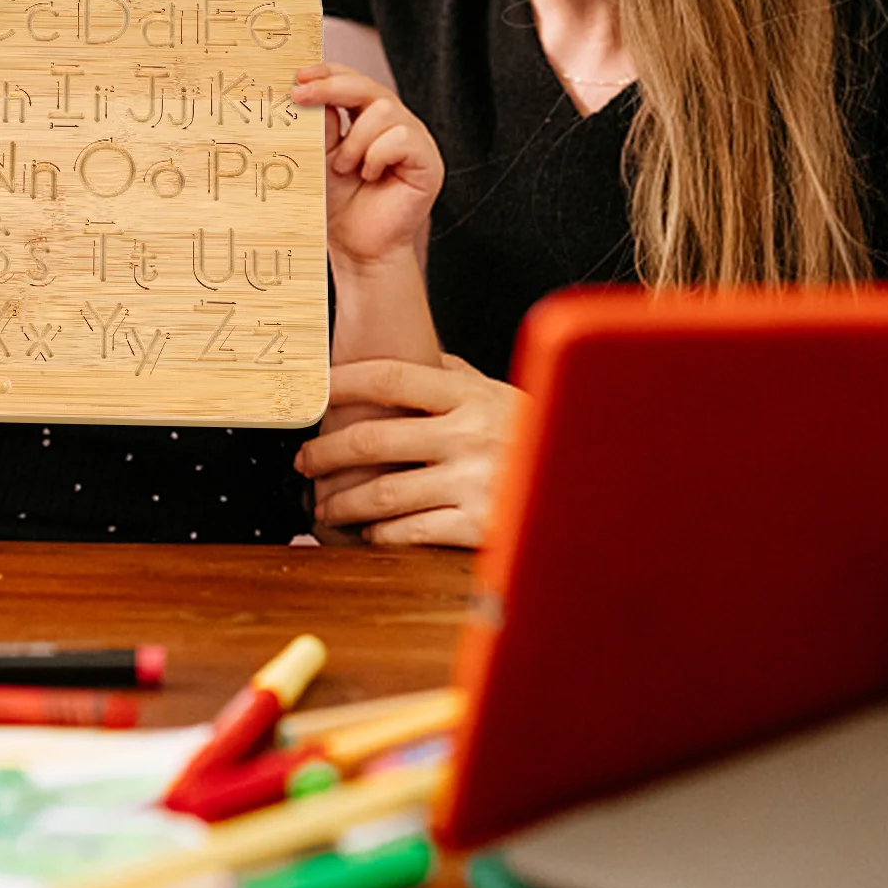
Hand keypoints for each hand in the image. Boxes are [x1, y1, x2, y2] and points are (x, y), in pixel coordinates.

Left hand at [291, 64, 441, 269]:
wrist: (357, 247)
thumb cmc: (338, 205)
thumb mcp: (319, 158)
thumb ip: (319, 126)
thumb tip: (306, 89)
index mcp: (367, 117)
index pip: (351, 81)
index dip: (326, 73)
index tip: (298, 76)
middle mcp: (393, 122)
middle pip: (368, 86)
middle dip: (331, 87)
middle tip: (300, 95)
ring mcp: (414, 139)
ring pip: (385, 110)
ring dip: (355, 140)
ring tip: (345, 168)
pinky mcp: (428, 160)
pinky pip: (402, 137)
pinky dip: (378, 155)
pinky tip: (370, 175)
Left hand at [296, 354, 531, 547]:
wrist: (583, 486)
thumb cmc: (532, 435)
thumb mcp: (498, 395)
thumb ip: (456, 376)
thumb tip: (411, 352)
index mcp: (470, 395)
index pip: (392, 378)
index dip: (344, 382)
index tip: (315, 393)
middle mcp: (469, 434)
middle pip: (374, 438)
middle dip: (326, 452)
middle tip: (305, 461)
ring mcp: (472, 481)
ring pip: (382, 493)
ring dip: (342, 501)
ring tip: (323, 505)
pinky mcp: (476, 525)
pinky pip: (409, 531)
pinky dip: (379, 534)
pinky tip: (368, 532)